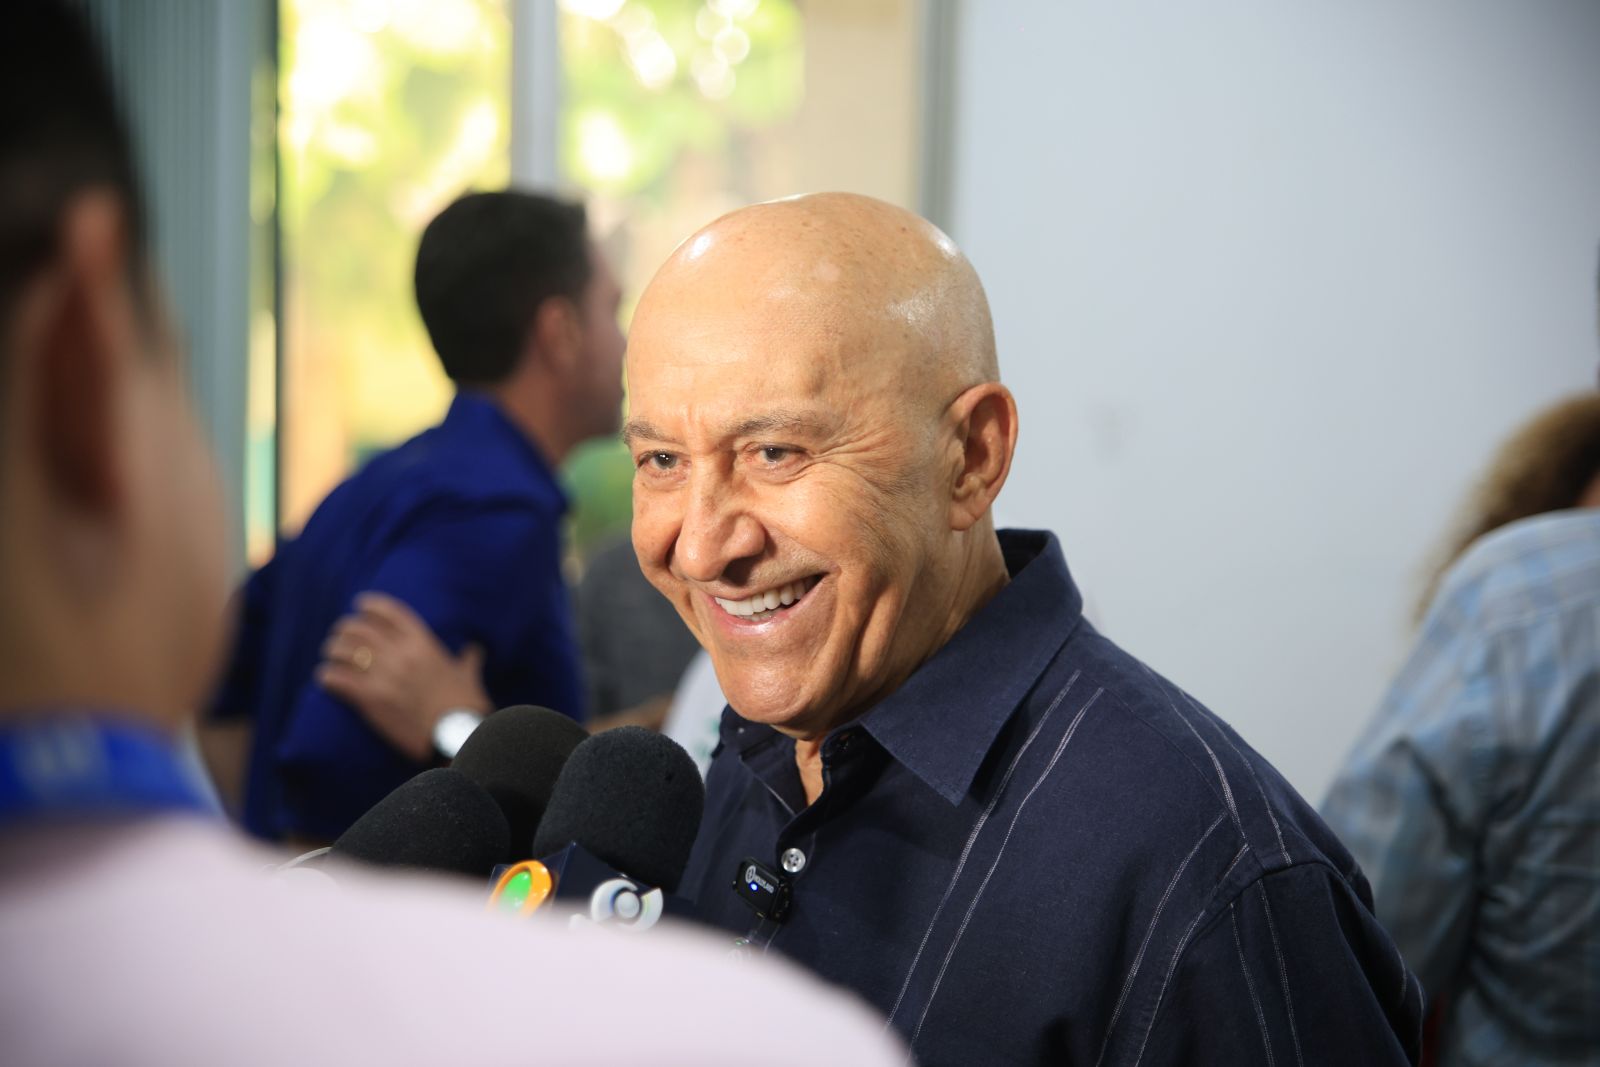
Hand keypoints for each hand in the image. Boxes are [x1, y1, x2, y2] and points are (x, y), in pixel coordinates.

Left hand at [316, 592, 490, 761]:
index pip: (391, 612)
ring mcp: (385, 675)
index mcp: (424, 643)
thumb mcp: (469, 677)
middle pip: (361, 629)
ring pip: (345, 651)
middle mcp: (401, 654)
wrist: (457, 736)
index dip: (371, 605)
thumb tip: (475, 650)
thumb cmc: (467, 707)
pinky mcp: (371, 699)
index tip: (359, 604)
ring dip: (333, 651)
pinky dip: (328, 677)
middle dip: (345, 629)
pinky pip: (339, 680)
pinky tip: (325, 679)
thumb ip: (468, 660)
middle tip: (339, 636)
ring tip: (330, 656)